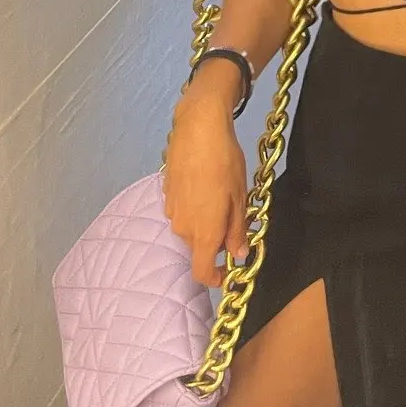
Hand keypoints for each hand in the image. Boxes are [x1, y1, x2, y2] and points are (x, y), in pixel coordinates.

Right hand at [163, 75, 249, 287]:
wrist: (197, 129)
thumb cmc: (224, 163)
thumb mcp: (240, 197)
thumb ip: (238, 230)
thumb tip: (238, 255)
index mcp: (203, 232)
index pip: (201, 271)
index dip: (215, 278)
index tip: (228, 272)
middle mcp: (182, 227)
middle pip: (199, 246)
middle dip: (216, 239)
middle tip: (236, 217)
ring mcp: (171, 210)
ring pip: (191, 226)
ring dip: (206, 219)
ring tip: (222, 194)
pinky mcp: (166, 193)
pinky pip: (183, 210)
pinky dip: (195, 205)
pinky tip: (206, 183)